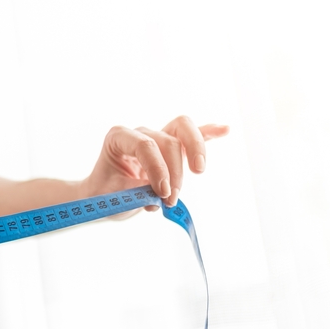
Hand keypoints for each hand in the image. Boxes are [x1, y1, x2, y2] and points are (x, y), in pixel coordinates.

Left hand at [82, 116, 228, 208]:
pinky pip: (192, 134)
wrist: (103, 195)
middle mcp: (139, 132)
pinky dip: (208, 132)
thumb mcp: (114, 197)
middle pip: (167, 140)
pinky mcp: (171, 146)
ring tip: (198, 171)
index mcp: (118, 138)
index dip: (157, 169)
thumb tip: (160, 194)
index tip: (162, 194)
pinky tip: (225, 129)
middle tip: (171, 199)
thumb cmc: (106, 193)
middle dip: (174, 171)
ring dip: (194, 149)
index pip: (144, 145)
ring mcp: (157, 136)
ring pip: (182, 128)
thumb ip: (136, 192)